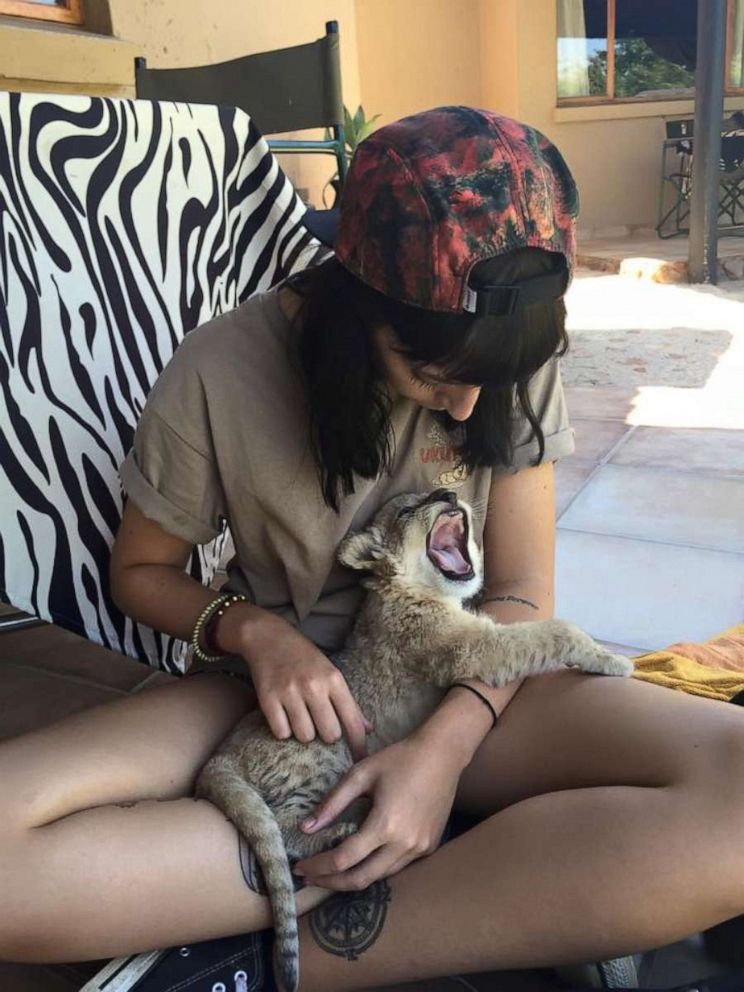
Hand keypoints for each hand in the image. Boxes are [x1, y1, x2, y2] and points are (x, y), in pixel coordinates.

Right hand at [239, 611, 372, 760]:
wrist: (268, 637)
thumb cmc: (304, 658)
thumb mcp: (331, 672)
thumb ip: (349, 702)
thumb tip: (369, 729)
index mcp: (334, 680)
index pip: (352, 720)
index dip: (359, 745)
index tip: (362, 759)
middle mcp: (313, 686)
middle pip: (330, 734)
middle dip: (327, 735)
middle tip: (320, 723)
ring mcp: (289, 692)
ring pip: (305, 736)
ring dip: (304, 733)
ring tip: (301, 717)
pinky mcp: (268, 699)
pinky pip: (281, 732)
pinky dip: (283, 730)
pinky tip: (284, 716)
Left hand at [292, 734, 460, 890]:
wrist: (441, 754)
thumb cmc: (399, 759)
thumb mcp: (360, 774)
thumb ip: (332, 803)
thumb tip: (306, 828)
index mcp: (385, 825)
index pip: (343, 859)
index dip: (318, 868)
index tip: (300, 868)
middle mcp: (404, 844)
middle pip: (361, 879)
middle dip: (331, 883)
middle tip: (310, 879)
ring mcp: (420, 848)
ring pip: (380, 877)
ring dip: (353, 878)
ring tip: (330, 872)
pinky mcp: (429, 847)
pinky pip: (397, 867)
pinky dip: (375, 869)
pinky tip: (361, 860)